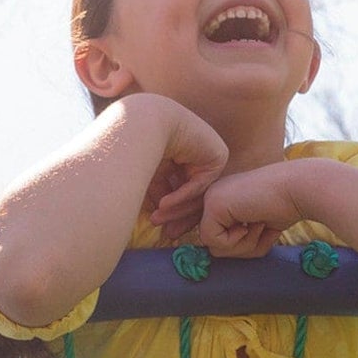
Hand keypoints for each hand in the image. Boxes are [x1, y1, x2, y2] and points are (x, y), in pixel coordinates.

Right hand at [142, 102, 228, 241]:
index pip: (183, 189)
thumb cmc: (140, 146)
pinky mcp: (218, 156)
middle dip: (177, 214)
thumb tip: (159, 218)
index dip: (171, 210)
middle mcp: (200, 156)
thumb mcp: (152, 175)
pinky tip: (162, 204)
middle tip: (165, 233)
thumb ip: (160, 193)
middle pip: (193, 194)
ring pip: (197, 192)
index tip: (160, 226)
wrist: (145, 123)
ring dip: (176, 208)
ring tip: (157, 221)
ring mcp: (211, 156)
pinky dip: (181, 195)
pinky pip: (200, 184)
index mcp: (186, 157)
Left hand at [196, 160, 316, 258]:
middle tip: (261, 228)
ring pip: (214, 248)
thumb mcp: (256, 227)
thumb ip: (236, 238)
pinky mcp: (214, 205)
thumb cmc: (285, 207)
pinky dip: (237, 242)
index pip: (219, 239)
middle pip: (215, 245)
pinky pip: (213, 242)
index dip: (243, 245)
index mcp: (222, 199)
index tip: (263, 227)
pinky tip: (252, 222)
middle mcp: (214, 197)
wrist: (299, 188)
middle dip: (243, 248)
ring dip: (243, 246)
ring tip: (259, 225)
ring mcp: (211, 199)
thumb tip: (215, 254)